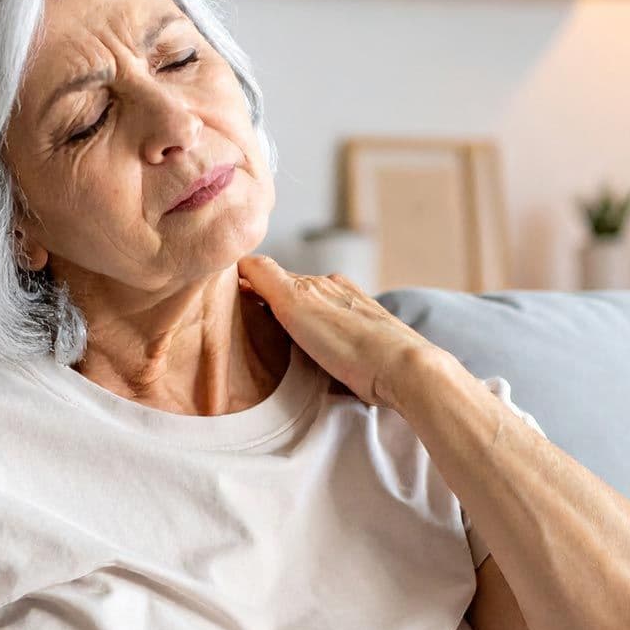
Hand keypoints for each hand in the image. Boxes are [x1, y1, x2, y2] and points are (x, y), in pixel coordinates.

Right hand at [237, 255, 447, 410]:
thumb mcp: (296, 302)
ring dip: (293, 323)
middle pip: (293, 293)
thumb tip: (241, 259)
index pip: (273, 275)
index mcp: (320, 282)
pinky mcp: (367, 345)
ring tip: (275, 340)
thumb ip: (267, 277)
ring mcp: (356, 319)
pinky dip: (316, 341)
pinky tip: (314, 355)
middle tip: (243, 321)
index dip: (248, 284)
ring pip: (314, 315)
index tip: (226, 298)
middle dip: (269, 302)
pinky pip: (332, 337)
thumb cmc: (350, 343)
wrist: (404, 371)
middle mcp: (339, 294)